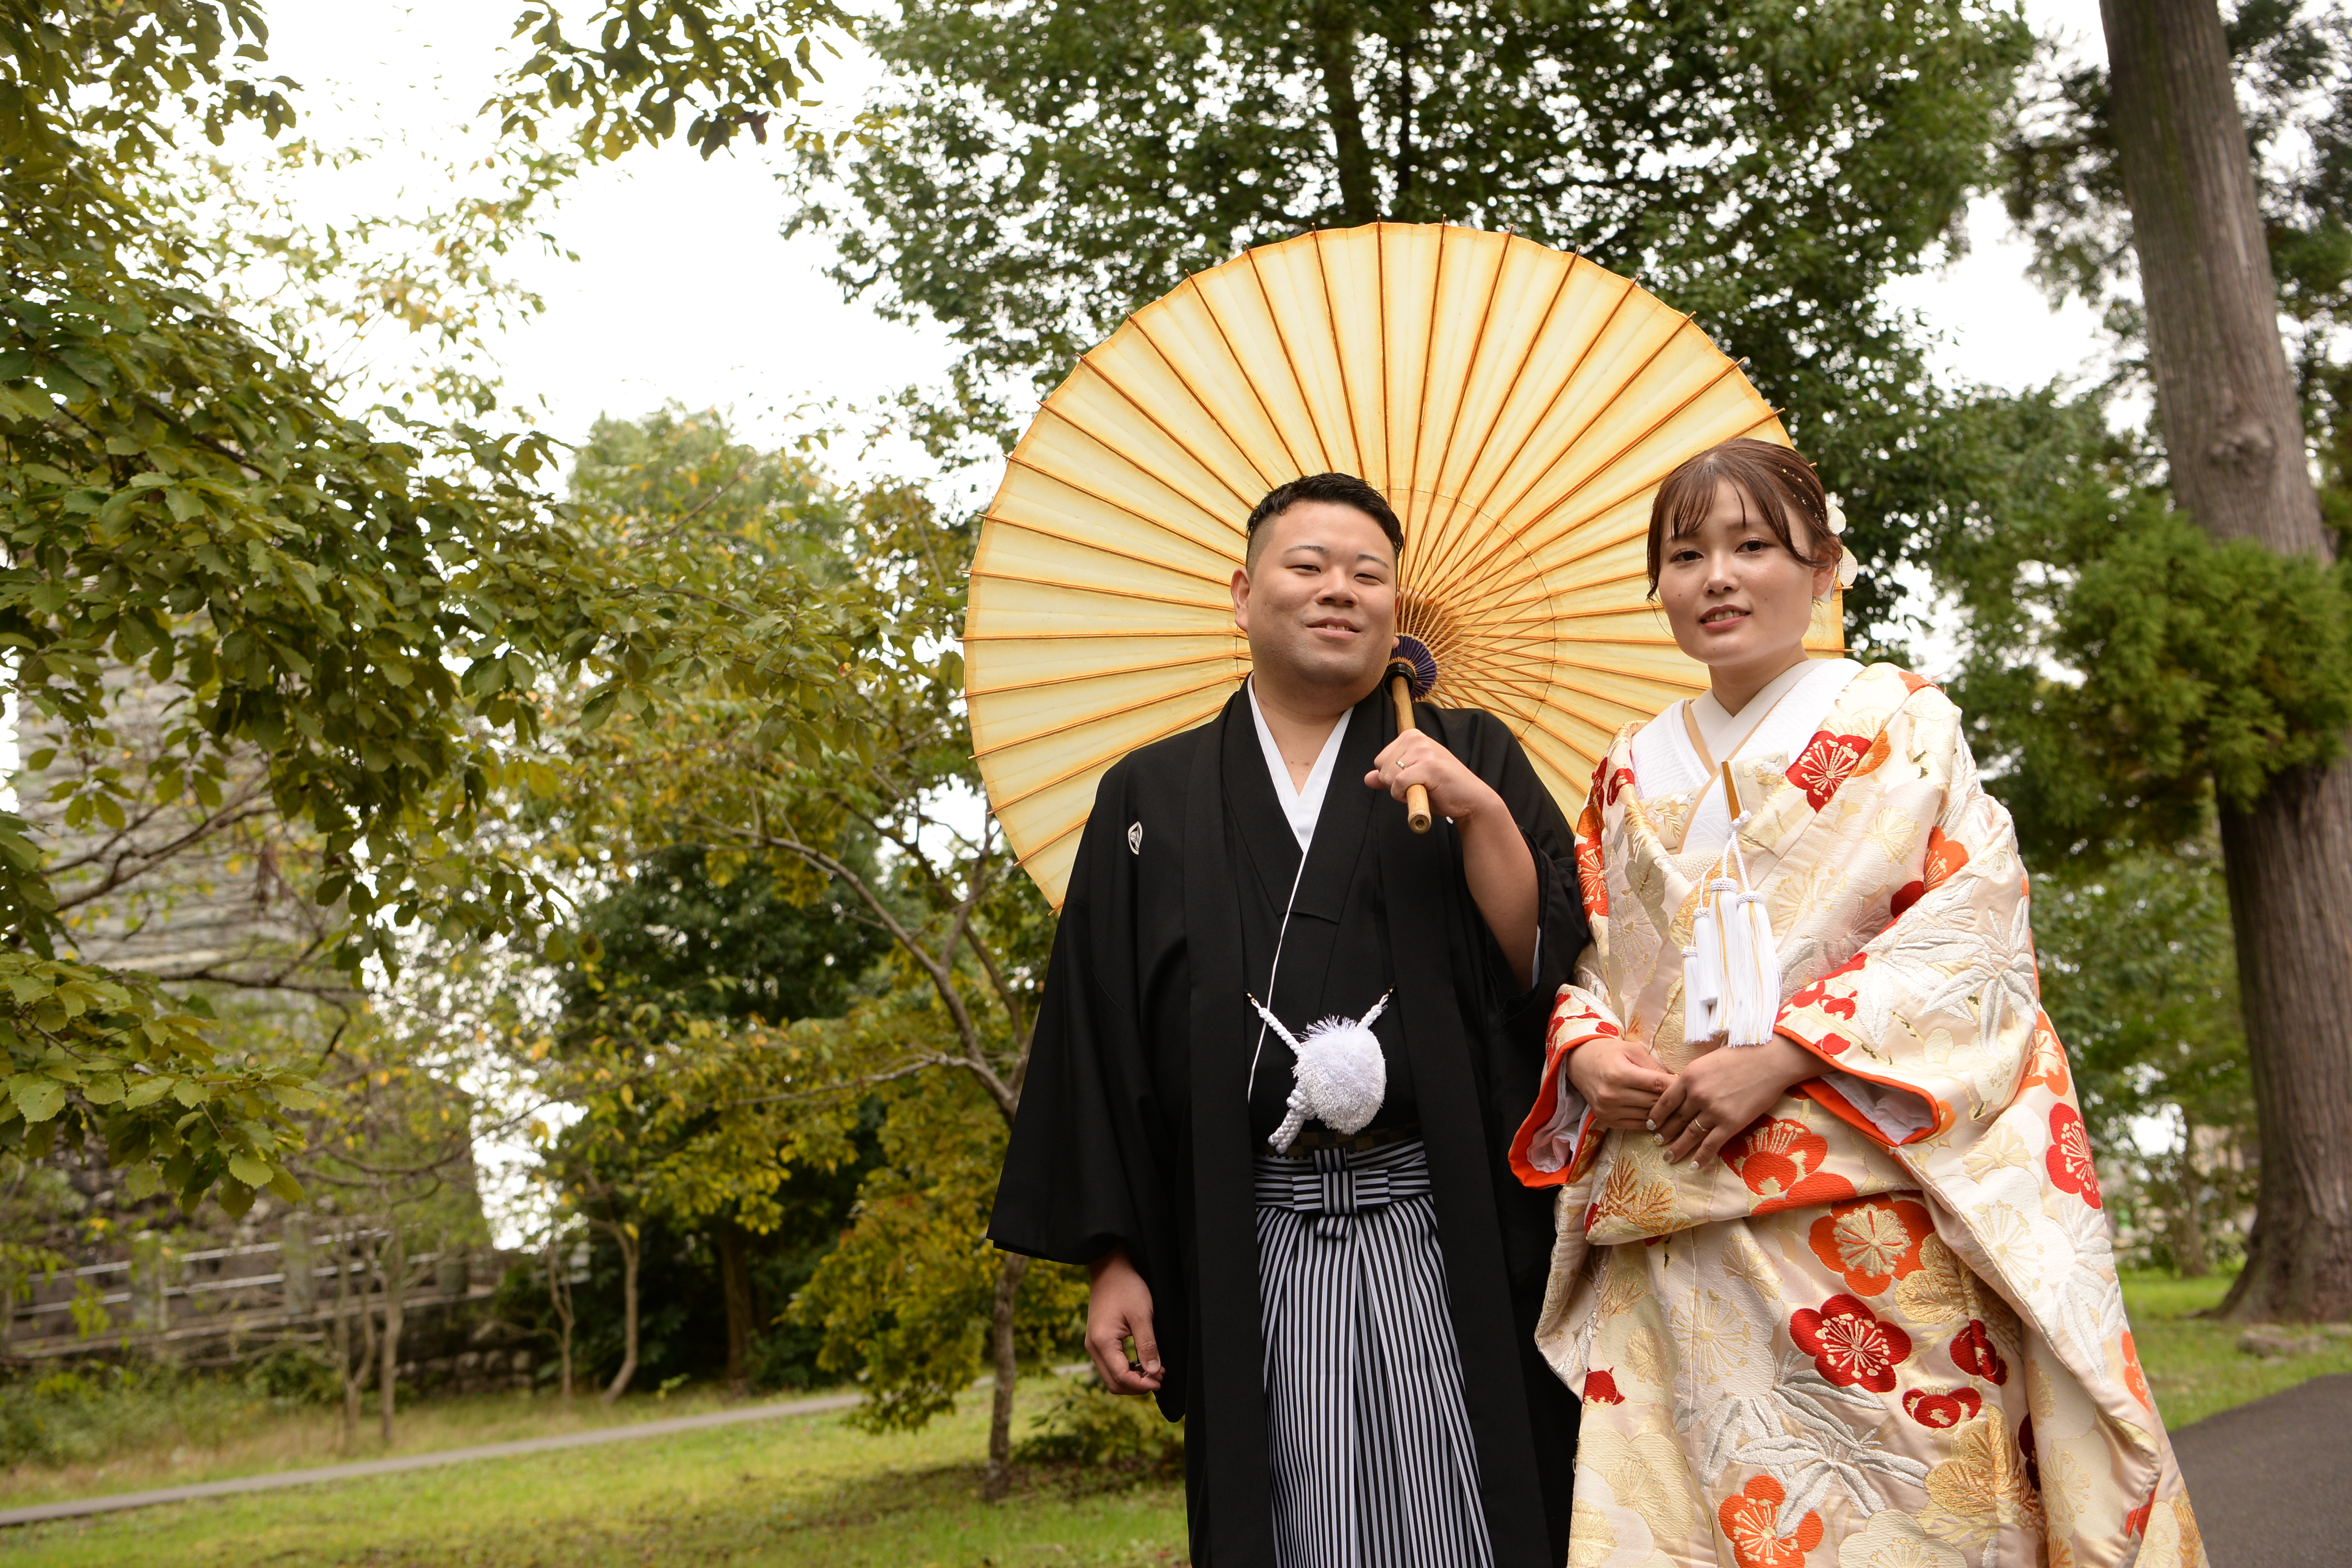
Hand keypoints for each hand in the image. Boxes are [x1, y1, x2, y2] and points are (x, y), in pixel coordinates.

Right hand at [1086, 1245, 1162, 1394]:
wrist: (1110, 1267)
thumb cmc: (1127, 1287)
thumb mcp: (1142, 1315)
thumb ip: (1147, 1346)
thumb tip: (1154, 1372)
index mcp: (1102, 1342)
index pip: (1121, 1377)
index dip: (1142, 1385)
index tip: (1161, 1380)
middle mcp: (1093, 1347)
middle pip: (1114, 1383)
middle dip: (1137, 1386)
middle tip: (1160, 1378)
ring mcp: (1093, 1344)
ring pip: (1111, 1376)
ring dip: (1132, 1379)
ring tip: (1154, 1371)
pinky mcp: (1097, 1340)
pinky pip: (1110, 1365)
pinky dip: (1126, 1370)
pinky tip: (1142, 1363)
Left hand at [1365, 730, 1501, 823]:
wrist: (1470, 800)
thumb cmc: (1441, 789)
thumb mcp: (1411, 780)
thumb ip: (1389, 777)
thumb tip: (1367, 778)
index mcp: (1411, 736)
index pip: (1380, 760)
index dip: (1392, 777)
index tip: (1414, 778)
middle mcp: (1417, 738)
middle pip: (1382, 767)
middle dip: (1395, 784)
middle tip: (1421, 785)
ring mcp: (1424, 751)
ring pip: (1389, 776)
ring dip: (1402, 791)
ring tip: (1425, 788)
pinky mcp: (1428, 766)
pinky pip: (1399, 784)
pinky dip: (1405, 796)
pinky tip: (1424, 794)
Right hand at [1565, 1035, 1675, 1131]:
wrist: (1580, 1063)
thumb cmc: (1609, 1053)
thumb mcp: (1632, 1050)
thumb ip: (1654, 1067)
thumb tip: (1676, 1082)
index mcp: (1619, 1074)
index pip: (1657, 1084)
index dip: (1675, 1086)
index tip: (1689, 1085)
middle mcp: (1612, 1095)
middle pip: (1654, 1103)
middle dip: (1672, 1100)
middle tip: (1686, 1097)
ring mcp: (1608, 1110)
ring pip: (1648, 1116)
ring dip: (1663, 1112)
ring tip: (1675, 1106)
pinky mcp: (1607, 1121)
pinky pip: (1638, 1125)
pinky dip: (1650, 1120)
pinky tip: (1658, 1114)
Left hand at [1647, 1035, 1818, 1165]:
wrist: (1769, 1061)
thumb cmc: (1741, 1055)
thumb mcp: (1708, 1061)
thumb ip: (1694, 1078)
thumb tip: (1683, 1091)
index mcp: (1689, 1077)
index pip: (1666, 1101)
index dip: (1657, 1115)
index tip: (1650, 1124)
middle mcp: (1698, 1095)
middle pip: (1676, 1119)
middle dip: (1665, 1133)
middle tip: (1656, 1142)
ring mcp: (1714, 1111)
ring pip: (1690, 1134)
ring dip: (1677, 1148)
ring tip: (1668, 1157)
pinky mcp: (1731, 1124)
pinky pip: (1712, 1144)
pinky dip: (1701, 1157)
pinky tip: (1693, 1166)